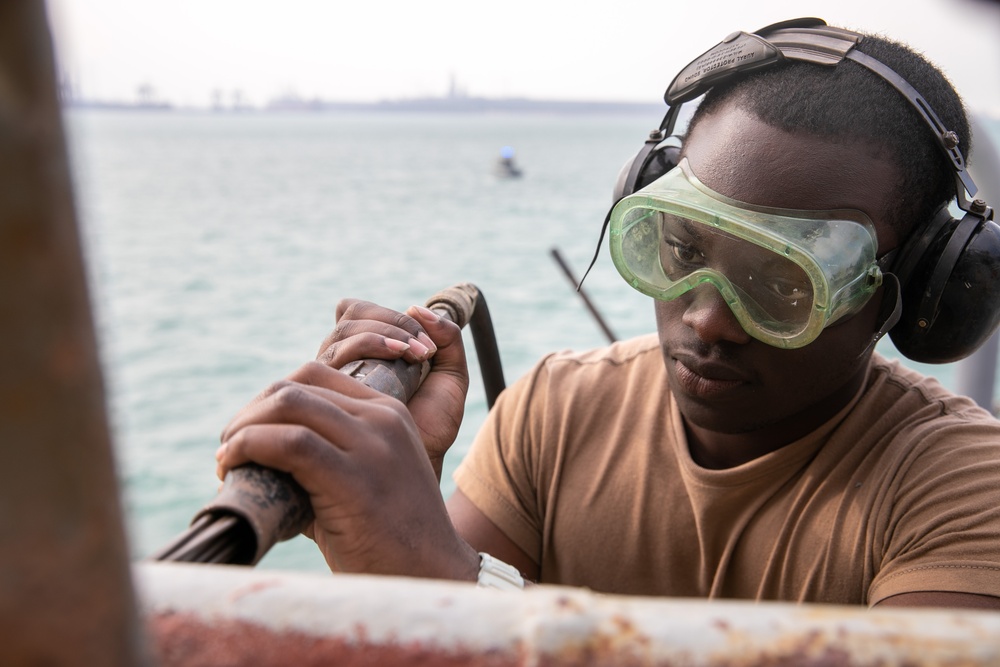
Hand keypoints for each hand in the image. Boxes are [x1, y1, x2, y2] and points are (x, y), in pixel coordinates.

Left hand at [216, 361, 479, 579]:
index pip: (315, 375)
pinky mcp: (356, 478)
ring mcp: (373, 446)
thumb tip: (254, 454)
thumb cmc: (388, 539)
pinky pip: (290, 443)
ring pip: (289, 404)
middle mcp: (383, 419)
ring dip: (243, 428)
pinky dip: (249, 447)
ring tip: (228, 459)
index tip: (249, 433)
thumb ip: (324, 456)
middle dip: (250, 413)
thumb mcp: (364, 478)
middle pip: (296, 386)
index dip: (270, 399)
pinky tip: (232, 468)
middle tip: (230, 448)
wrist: (430, 575)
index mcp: (388, 413)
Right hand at [315, 300, 468, 476]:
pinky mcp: (320, 396)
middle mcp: (341, 361)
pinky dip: (366, 350)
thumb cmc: (430, 428)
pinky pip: (332, 360)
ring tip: (417, 354)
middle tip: (424, 349)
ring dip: (382, 334)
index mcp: (365, 352)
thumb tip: (419, 306)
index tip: (426, 342)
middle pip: (349, 317)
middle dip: (391, 322)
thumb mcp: (450, 379)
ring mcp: (327, 378)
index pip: (358, 312)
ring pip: (341, 335)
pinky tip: (395, 366)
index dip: (389, 315)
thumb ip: (448, 340)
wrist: (416, 470)